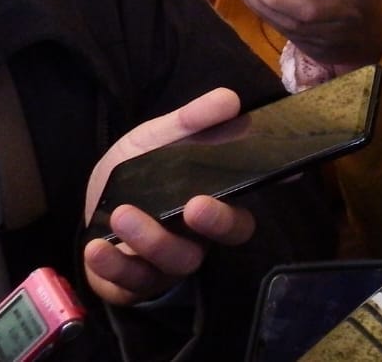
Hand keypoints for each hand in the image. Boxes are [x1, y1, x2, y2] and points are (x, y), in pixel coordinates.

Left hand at [82, 89, 256, 305]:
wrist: (93, 210)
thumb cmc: (136, 173)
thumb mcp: (155, 139)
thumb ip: (188, 122)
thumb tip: (230, 99)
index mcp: (216, 194)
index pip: (252, 190)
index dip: (272, 183)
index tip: (288, 172)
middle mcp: (204, 231)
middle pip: (231, 234)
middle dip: (218, 223)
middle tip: (195, 206)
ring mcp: (172, 260)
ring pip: (180, 260)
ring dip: (153, 239)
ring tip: (123, 215)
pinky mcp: (137, 283)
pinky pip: (133, 282)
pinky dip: (113, 266)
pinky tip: (96, 248)